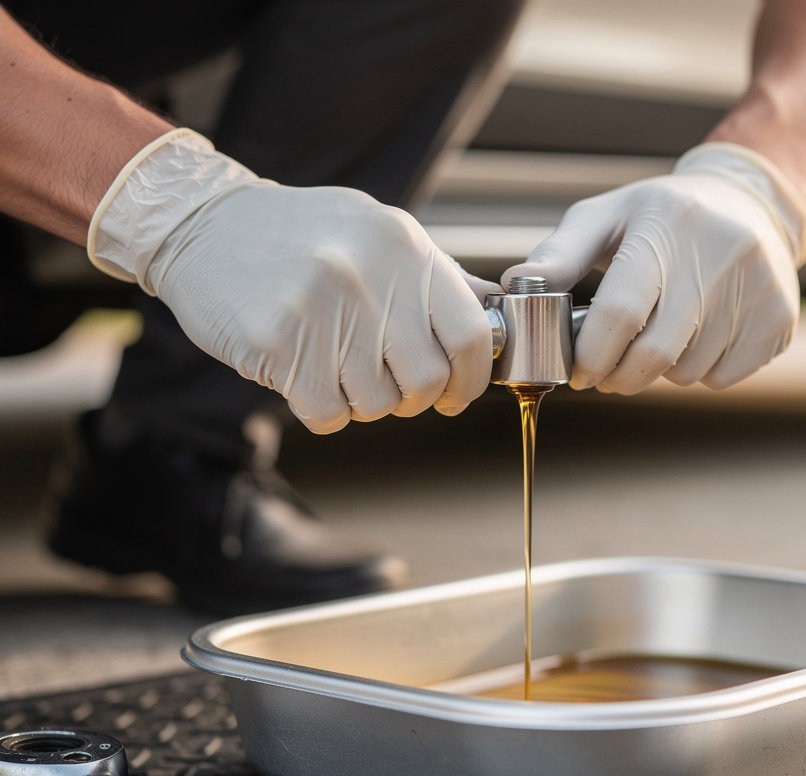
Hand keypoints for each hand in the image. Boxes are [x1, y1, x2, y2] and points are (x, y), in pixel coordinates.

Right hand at [89, 130, 492, 431]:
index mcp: (402, 245)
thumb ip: (434, 279)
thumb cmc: (300, 237)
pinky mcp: (277, 343)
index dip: (470, 379)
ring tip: (336, 367)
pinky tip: (305, 374)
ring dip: (362, 403)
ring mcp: (320, 308)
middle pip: (425, 380)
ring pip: (376, 404)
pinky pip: (328, 413)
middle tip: (391, 388)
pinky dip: (323, 410)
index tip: (456, 394)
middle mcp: (366, 273)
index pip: (470, 334)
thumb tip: (494, 322)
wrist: (201, 223)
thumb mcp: (376, 233)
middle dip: (414, 399)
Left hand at [502, 143, 805, 392]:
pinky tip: (696, 337)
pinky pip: (721, 378)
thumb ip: (559, 254)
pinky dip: (698, 372)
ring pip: (686, 372)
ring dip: (659, 372)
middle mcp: (721, 254)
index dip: (591, 356)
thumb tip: (514, 286)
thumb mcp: (606, 219)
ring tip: (658, 336)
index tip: (578, 372)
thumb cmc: (660, 218)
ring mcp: (757, 289)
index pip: (620, 314)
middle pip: (654, 355)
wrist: (750, 204)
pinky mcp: (779, 319)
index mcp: (667, 226)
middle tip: (606, 373)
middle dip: (618, 377)